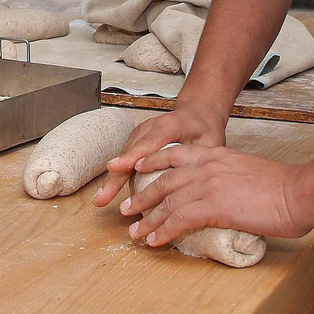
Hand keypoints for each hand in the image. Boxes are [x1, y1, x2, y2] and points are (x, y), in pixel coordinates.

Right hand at [92, 102, 227, 206]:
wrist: (197, 114)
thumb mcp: (211, 142)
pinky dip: (118, 175)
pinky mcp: (136, 140)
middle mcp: (151, 127)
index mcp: (170, 125)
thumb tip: (200, 184)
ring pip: (124, 156)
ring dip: (113, 179)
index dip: (132, 156)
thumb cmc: (204, 129)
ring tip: (101, 199)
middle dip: (115, 175)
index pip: (149, 141)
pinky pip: (125, 158)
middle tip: (102, 197)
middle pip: (130, 152)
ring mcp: (140, 132)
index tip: (116, 167)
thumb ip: (203, 160)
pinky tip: (110, 192)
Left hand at [119, 144, 313, 244]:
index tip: (138, 170)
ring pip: (167, 202)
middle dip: (141, 196)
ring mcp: (209, 185)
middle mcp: (207, 166)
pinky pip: (179, 219)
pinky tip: (154, 241)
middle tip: (126, 208)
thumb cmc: (284, 187)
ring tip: (134, 232)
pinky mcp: (214, 206)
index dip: (152, 163)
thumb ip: (229, 177)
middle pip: (163, 179)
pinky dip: (163, 232)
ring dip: (147, 219)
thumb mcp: (249, 171)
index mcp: (216, 155)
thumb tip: (223, 193)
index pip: (175, 155)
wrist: (301, 192)